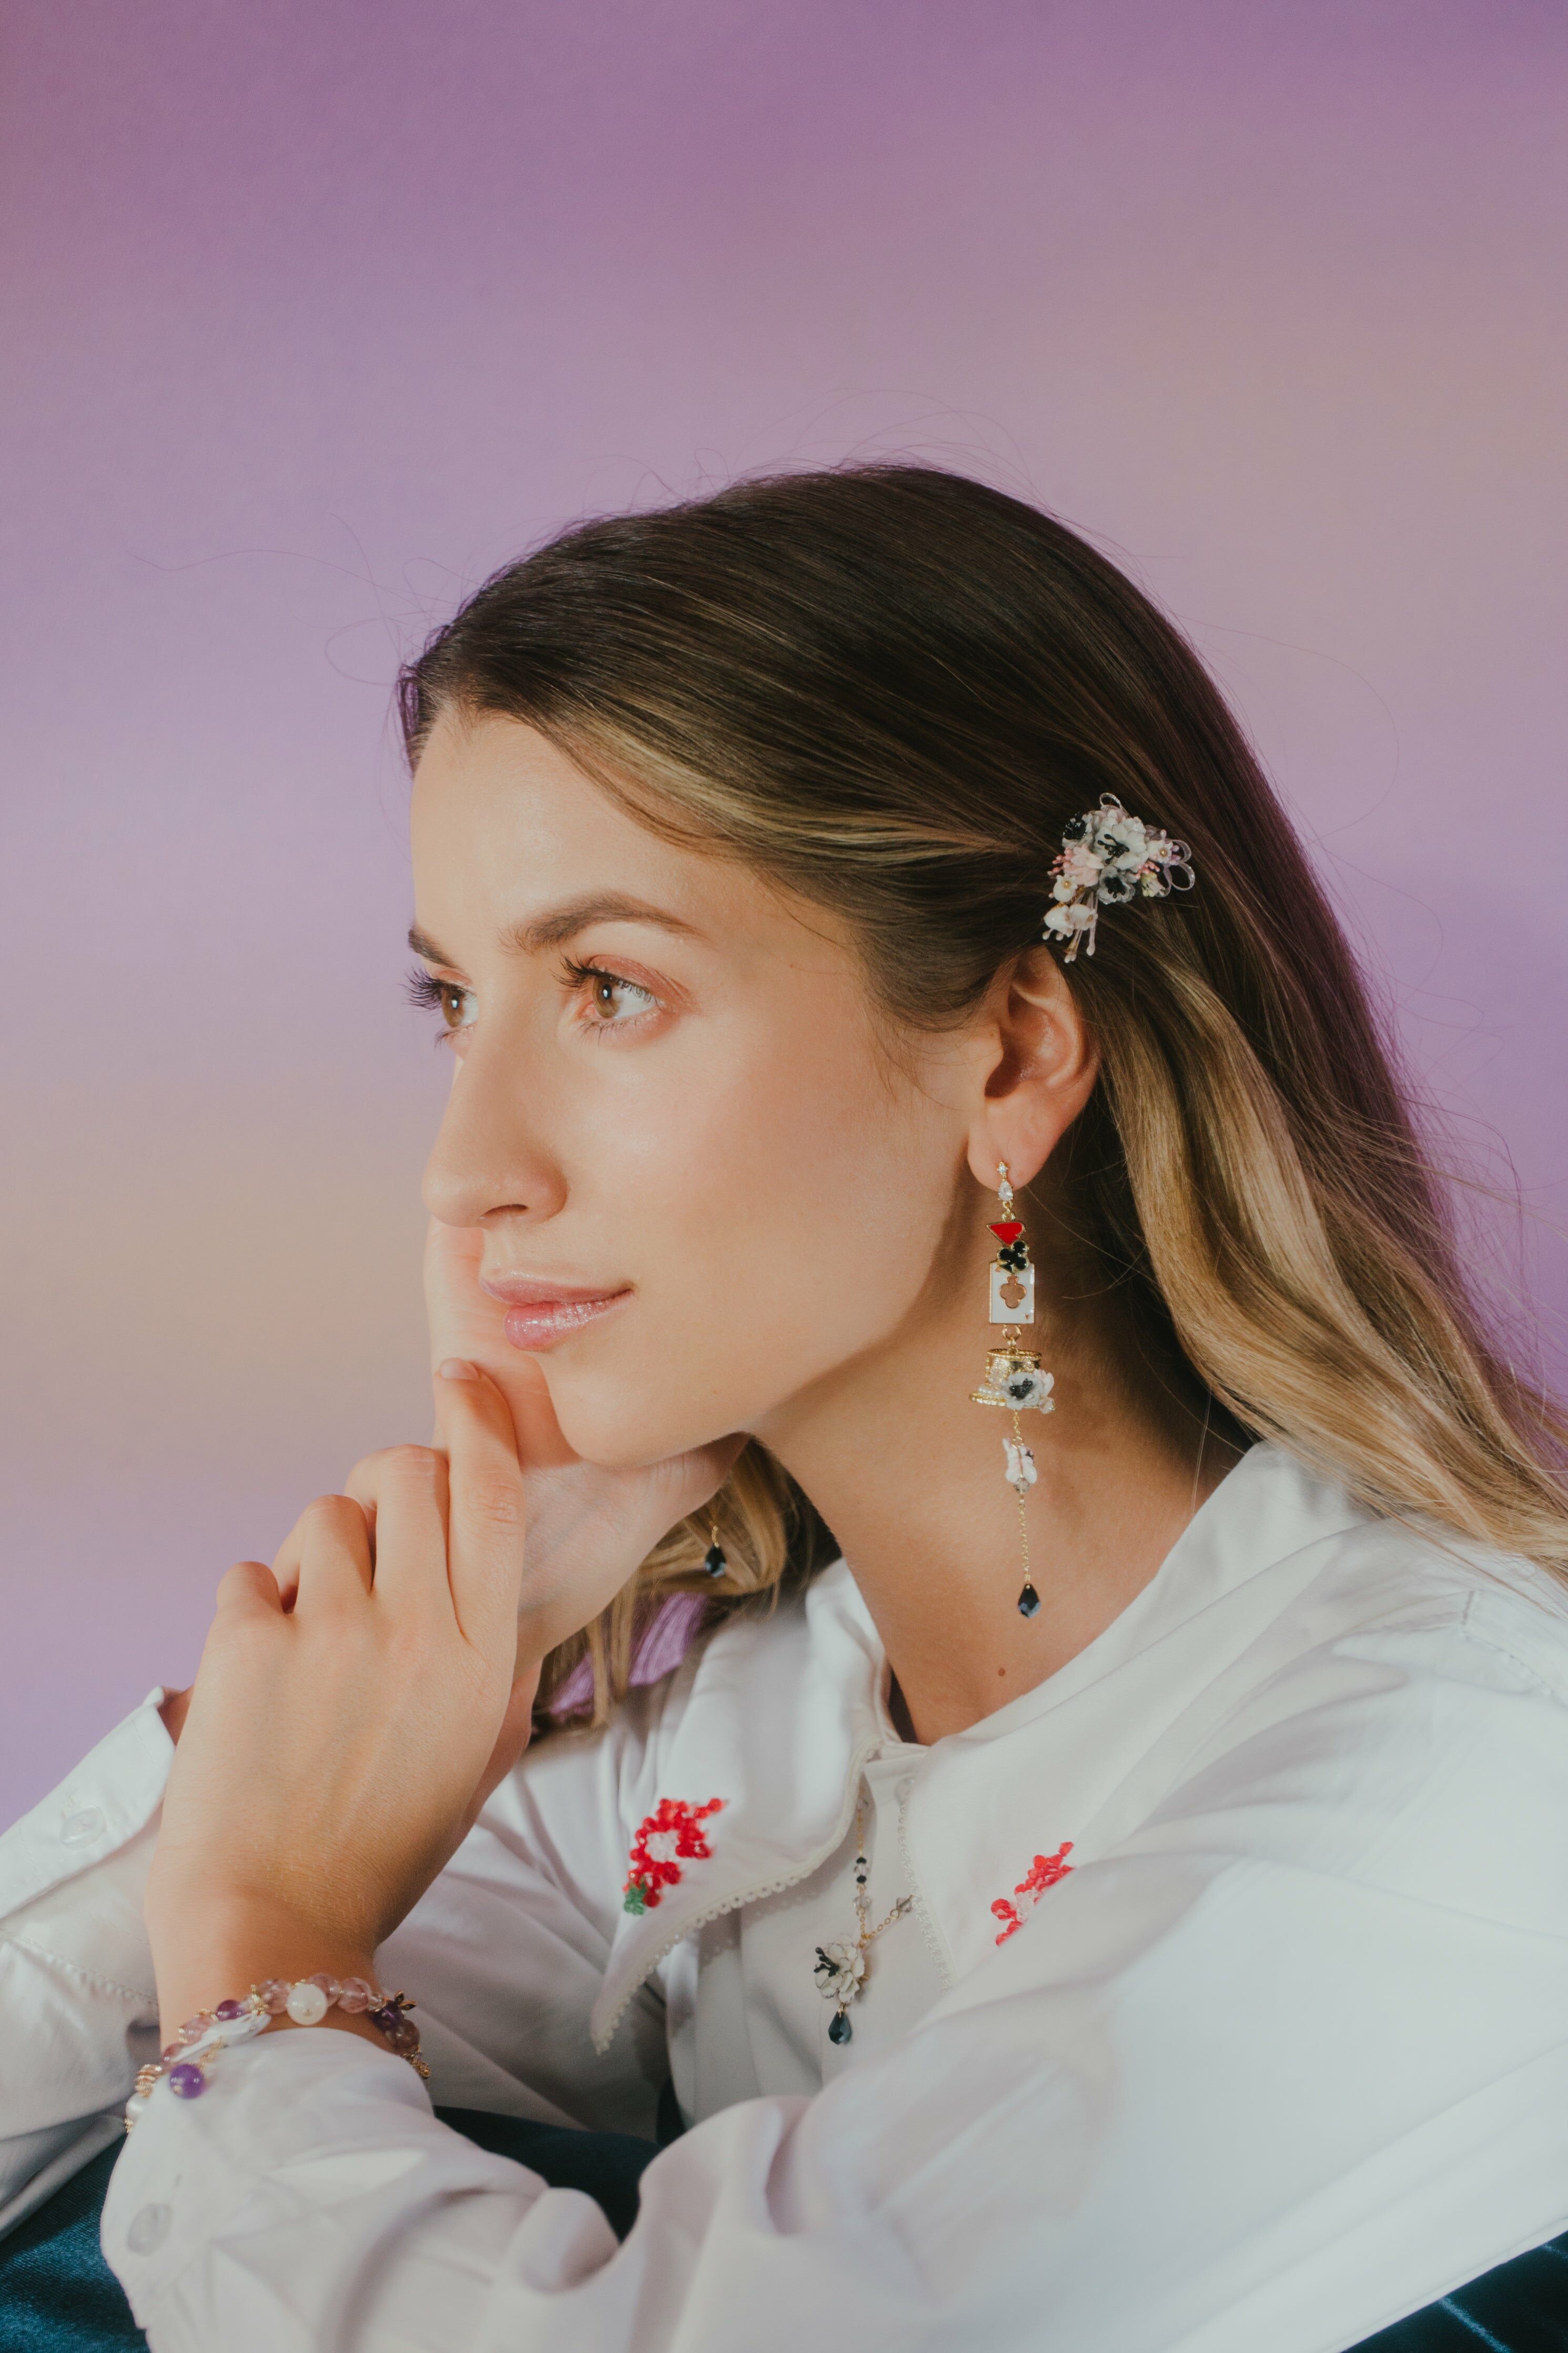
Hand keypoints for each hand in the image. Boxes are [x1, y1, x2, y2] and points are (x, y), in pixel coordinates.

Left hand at [144, 1217, 743, 2035]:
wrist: (277, 1923)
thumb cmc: (380, 1852)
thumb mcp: (478, 1763)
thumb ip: (498, 1676)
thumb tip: (503, 1610)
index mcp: (482, 1655)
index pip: (494, 1495)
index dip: (480, 1420)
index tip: (461, 1382)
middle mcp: (417, 1627)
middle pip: (408, 1471)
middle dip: (388, 1484)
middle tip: (374, 1536)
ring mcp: (330, 1631)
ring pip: (324, 1516)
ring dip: (317, 1556)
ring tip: (310, 1632)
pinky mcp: (248, 1645)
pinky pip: (248, 1573)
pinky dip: (252, 1606)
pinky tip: (260, 1667)